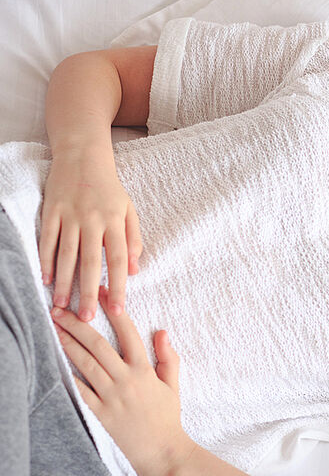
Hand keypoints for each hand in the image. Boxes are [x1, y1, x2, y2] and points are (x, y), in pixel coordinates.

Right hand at [40, 145, 143, 320]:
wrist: (83, 157)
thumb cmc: (109, 189)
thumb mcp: (129, 210)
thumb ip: (133, 240)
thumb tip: (134, 270)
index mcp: (116, 221)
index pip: (118, 260)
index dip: (118, 286)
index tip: (118, 309)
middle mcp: (94, 220)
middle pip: (91, 262)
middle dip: (89, 292)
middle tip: (87, 318)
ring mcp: (70, 216)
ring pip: (67, 255)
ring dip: (64, 283)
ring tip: (62, 306)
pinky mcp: (52, 211)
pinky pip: (48, 240)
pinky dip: (47, 261)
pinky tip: (46, 280)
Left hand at [52, 291, 194, 475]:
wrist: (161, 451)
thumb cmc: (168, 417)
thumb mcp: (173, 384)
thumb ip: (168, 357)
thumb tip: (161, 332)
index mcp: (145, 370)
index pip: (127, 333)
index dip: (114, 311)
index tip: (101, 295)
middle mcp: (126, 380)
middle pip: (98, 345)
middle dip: (78, 324)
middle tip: (60, 309)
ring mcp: (111, 396)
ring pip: (85, 364)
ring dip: (68, 344)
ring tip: (54, 328)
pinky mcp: (100, 412)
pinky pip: (80, 391)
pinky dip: (68, 375)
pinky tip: (55, 361)